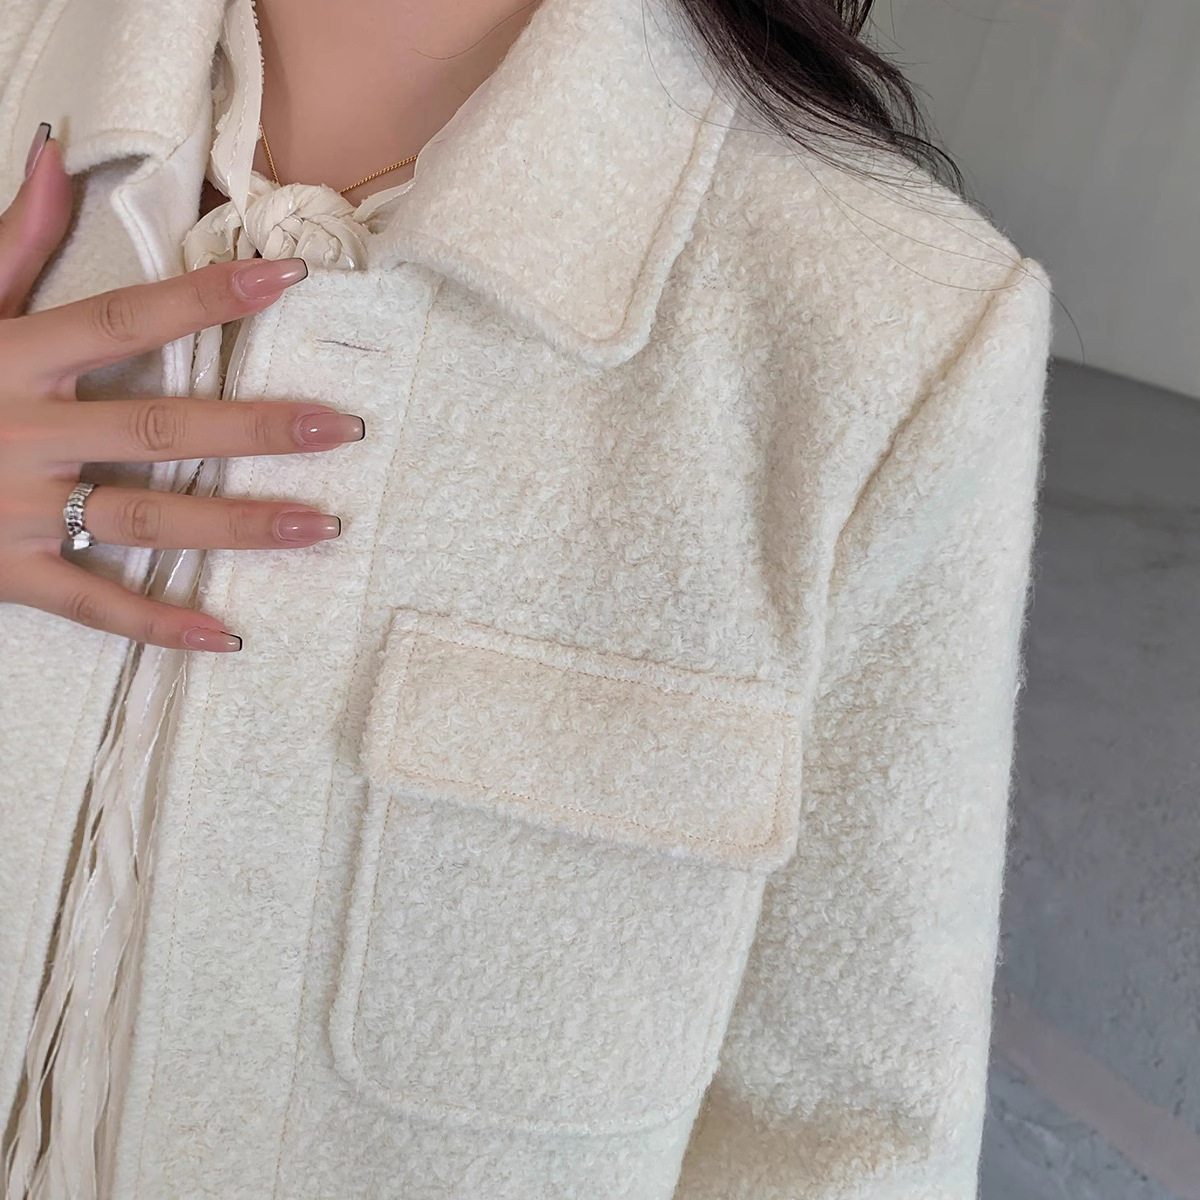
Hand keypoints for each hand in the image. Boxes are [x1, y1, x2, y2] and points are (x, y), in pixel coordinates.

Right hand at [0, 124, 365, 651]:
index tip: (288, 278)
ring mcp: (19, 510)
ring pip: (147, 519)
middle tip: (342, 428)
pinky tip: (225, 635)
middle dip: (255, 429)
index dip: (206, 297)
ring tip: (319, 526)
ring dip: (237, 526)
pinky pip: (95, 604)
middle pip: (159, 429)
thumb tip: (56, 153)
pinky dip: (157, 625)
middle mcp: (25, 433)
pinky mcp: (11, 572)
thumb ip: (13, 240)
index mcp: (13, 359)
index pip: (126, 319)